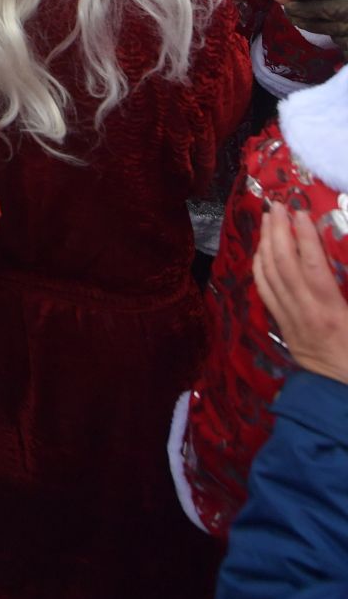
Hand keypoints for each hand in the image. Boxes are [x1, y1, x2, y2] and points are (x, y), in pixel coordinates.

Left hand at [255, 203, 347, 386]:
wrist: (344, 392)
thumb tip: (344, 258)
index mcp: (332, 312)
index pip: (314, 266)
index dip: (305, 237)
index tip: (300, 212)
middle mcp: (306, 312)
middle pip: (285, 264)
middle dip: (279, 231)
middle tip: (277, 205)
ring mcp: (290, 320)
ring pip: (270, 275)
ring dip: (266, 243)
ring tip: (268, 219)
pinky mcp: (282, 326)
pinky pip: (264, 291)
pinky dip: (259, 266)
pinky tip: (260, 250)